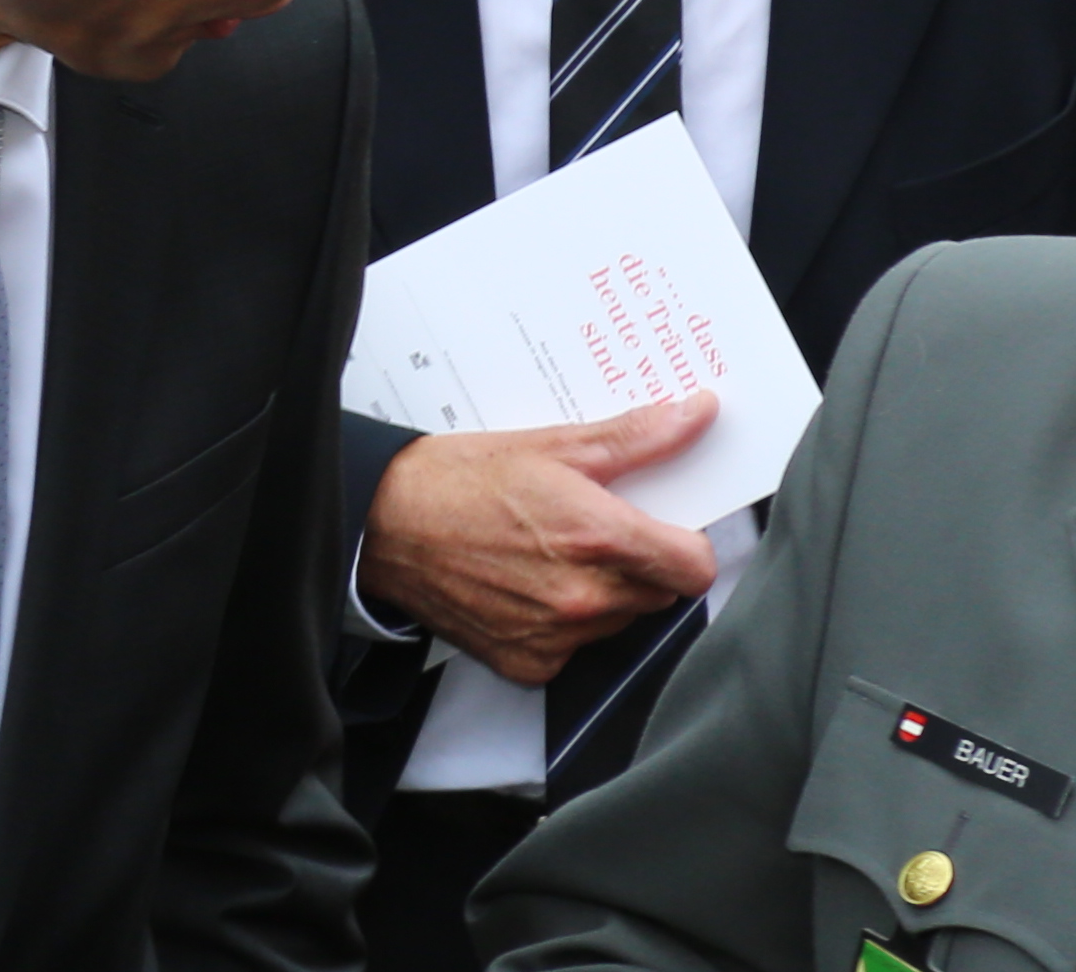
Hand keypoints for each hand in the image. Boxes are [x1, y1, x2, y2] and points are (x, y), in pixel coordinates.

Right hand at [357, 399, 722, 678]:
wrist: (380, 522)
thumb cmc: (457, 478)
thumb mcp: (548, 446)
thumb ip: (634, 438)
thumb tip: (695, 414)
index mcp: (600, 537)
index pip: (696, 568)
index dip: (684, 547)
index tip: (660, 531)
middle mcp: (586, 595)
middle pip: (657, 594)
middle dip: (636, 566)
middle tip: (586, 534)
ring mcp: (558, 635)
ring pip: (617, 621)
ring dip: (599, 595)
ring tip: (544, 557)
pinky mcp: (529, 662)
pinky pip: (573, 648)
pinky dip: (557, 624)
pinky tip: (520, 589)